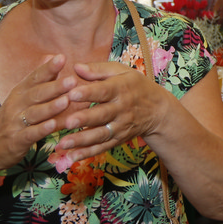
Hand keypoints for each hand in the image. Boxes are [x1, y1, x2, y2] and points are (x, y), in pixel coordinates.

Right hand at [0, 55, 72, 174]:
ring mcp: (15, 123)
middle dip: (55, 87)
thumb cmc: (9, 122)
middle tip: (72, 80)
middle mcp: (15, 105)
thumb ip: (37, 80)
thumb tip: (51, 56)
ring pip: (34, 113)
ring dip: (51, 107)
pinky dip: (41, 129)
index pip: (34, 78)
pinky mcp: (16, 141)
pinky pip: (30, 134)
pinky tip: (53, 125)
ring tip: (67, 100)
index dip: (47, 68)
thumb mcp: (19, 99)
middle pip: (36, 94)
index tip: (62, 57)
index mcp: (18, 93)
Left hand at [53, 61, 171, 162]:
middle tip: (67, 122)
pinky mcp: (119, 139)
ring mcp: (121, 126)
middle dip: (84, 119)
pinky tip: (72, 157)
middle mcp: (122, 109)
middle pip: (102, 115)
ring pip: (101, 134)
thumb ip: (99, 69)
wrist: (159, 111)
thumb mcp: (122, 71)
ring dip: (82, 140)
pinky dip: (88, 153)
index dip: (88, 93)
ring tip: (63, 143)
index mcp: (121, 88)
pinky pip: (103, 147)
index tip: (71, 94)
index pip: (104, 91)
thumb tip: (76, 67)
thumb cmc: (136, 86)